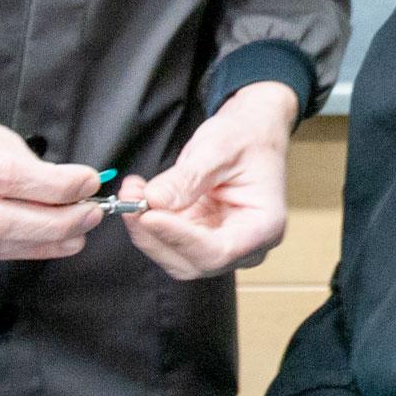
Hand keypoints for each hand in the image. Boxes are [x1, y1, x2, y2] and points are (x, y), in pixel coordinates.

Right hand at [0, 97, 103, 262]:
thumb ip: (16, 157)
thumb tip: (69, 186)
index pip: (2, 175)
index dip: (52, 185)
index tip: (88, 182)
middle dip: (54, 223)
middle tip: (92, 215)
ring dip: (41, 243)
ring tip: (78, 233)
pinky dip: (17, 250)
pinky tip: (46, 243)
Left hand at [122, 80, 296, 280]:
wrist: (251, 133)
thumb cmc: (247, 138)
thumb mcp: (219, 148)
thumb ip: (188, 178)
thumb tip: (154, 200)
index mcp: (264, 227)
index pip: (219, 249)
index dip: (181, 237)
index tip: (150, 216)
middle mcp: (245, 246)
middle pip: (194, 261)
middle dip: (156, 234)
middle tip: (131, 199)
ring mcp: (221, 244)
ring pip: (175, 256)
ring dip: (146, 229)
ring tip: (132, 192)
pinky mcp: (200, 238)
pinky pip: (168, 241)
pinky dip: (147, 221)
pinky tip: (137, 196)